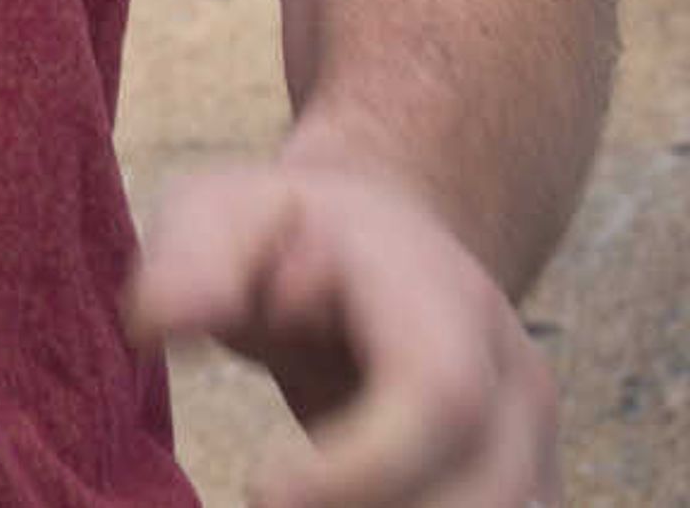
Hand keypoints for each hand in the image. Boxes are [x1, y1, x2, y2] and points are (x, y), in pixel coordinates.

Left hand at [129, 159, 558, 507]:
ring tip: (291, 501)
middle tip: (265, 502)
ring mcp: (533, 445)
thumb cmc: (289, 230)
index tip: (260, 487)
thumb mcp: (222, 211)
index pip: (440, 397)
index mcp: (443, 302)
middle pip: (487, 494)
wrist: (385, 242)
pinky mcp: (521, 492)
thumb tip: (157, 324)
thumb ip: (191, 261)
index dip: (364, 466)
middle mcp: (512, 380)